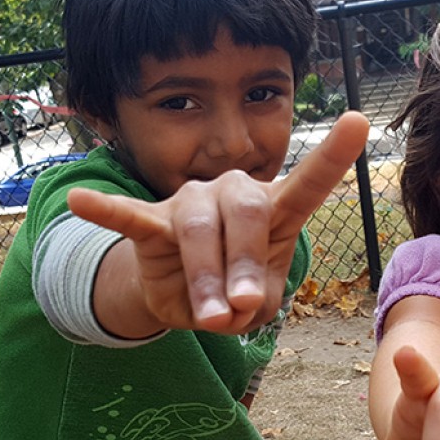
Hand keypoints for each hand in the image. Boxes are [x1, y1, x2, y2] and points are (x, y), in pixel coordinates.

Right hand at [67, 111, 369, 334]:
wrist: (184, 296)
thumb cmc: (234, 288)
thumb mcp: (256, 304)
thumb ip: (255, 302)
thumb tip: (230, 305)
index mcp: (276, 209)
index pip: (309, 181)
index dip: (333, 154)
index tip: (358, 121)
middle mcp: (236, 193)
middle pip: (247, 214)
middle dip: (244, 264)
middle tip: (240, 307)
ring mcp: (192, 202)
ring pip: (199, 230)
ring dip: (205, 278)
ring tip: (209, 318)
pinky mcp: (152, 221)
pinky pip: (131, 215)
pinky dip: (108, 211)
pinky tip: (81, 200)